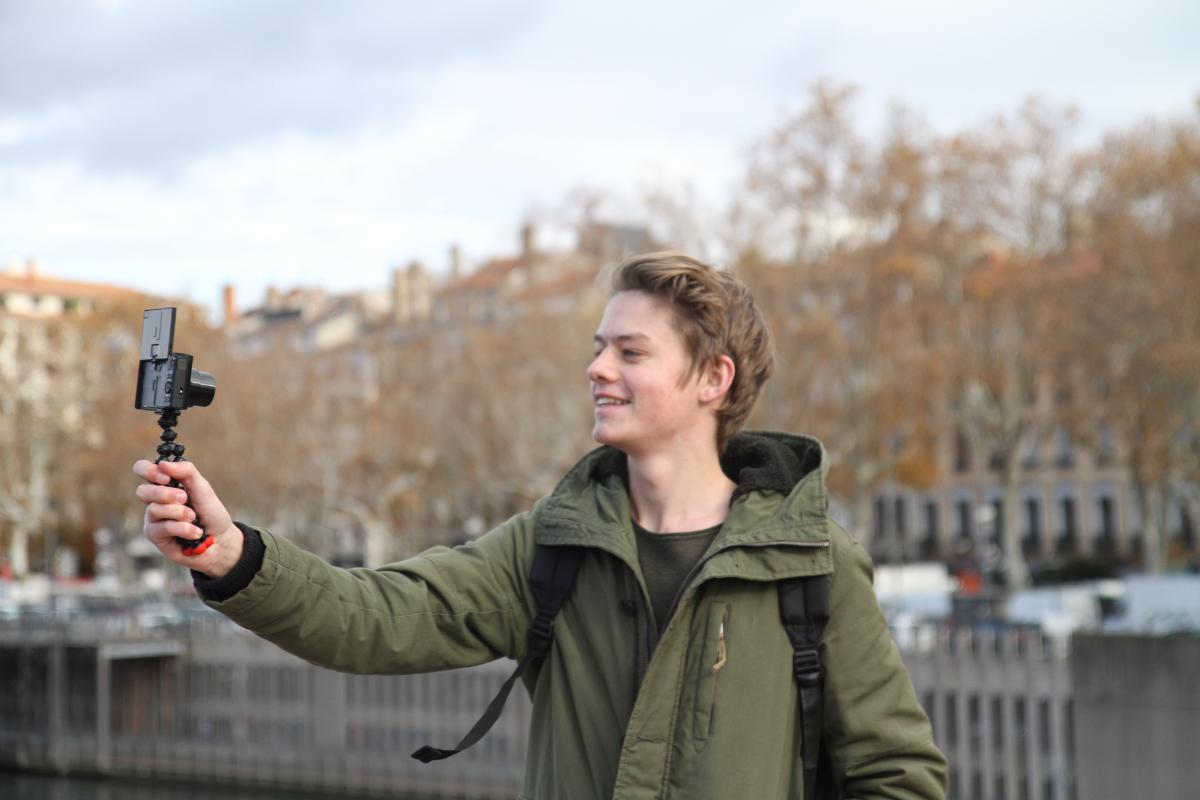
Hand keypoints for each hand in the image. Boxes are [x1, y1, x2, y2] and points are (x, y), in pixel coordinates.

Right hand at [133, 459, 243, 579]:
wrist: (221, 540)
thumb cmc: (210, 512)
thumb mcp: (203, 488)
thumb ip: (186, 472)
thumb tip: (162, 464)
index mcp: (165, 483)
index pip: (142, 469)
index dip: (149, 471)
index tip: (167, 478)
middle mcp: (155, 500)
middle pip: (142, 491)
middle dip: (166, 494)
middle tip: (185, 498)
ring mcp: (153, 518)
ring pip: (154, 509)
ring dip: (180, 513)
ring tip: (194, 518)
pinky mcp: (155, 536)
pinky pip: (162, 528)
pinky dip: (183, 528)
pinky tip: (195, 532)